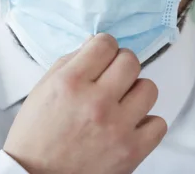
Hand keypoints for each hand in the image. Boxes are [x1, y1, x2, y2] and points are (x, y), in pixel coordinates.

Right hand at [3, 33, 166, 173]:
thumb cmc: (36, 136)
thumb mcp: (43, 89)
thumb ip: (70, 62)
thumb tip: (95, 44)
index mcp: (70, 83)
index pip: (105, 43)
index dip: (104, 47)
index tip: (102, 56)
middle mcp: (95, 102)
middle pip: (131, 61)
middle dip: (121, 65)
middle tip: (113, 78)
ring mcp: (116, 127)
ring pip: (149, 88)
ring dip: (135, 93)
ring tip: (121, 104)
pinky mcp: (131, 151)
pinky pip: (159, 123)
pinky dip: (146, 124)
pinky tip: (129, 126)